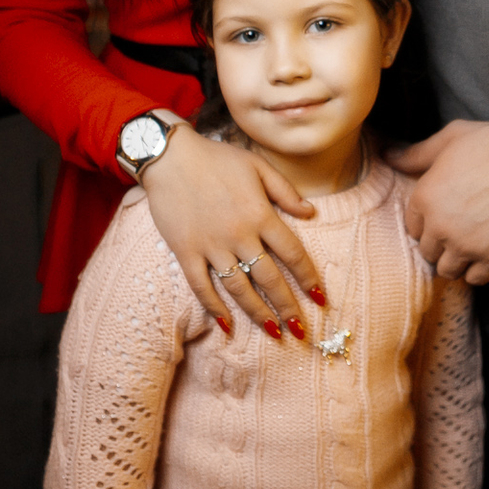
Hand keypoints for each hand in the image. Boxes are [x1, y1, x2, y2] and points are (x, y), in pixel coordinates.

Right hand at [141, 126, 324, 336]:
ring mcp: (211, 246)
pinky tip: (227, 324)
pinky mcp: (186, 252)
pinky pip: (202, 286)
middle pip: (269, 279)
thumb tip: (311, 213)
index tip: (319, 298)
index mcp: (260, 214)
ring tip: (273, 332)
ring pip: (239, 288)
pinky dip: (214, 307)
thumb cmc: (217, 158)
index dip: (308, 279)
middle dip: (288, 307)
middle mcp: (239, 234)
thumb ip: (285, 191)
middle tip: (300, 330)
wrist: (170, 156)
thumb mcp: (258, 166)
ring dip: (258, 313)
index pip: (293, 254)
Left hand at [390, 120, 488, 286]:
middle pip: (428, 251)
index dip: (426, 222)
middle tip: (457, 233)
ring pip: (448, 270)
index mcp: (425, 197)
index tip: (442, 217)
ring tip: (470, 248)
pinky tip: (487, 256)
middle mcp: (440, 226)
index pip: (413, 226)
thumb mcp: (451, 138)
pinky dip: (478, 271)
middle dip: (439, 244)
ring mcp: (466, 246)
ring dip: (456, 261)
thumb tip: (388, 156)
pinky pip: (476, 279)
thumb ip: (417, 153)